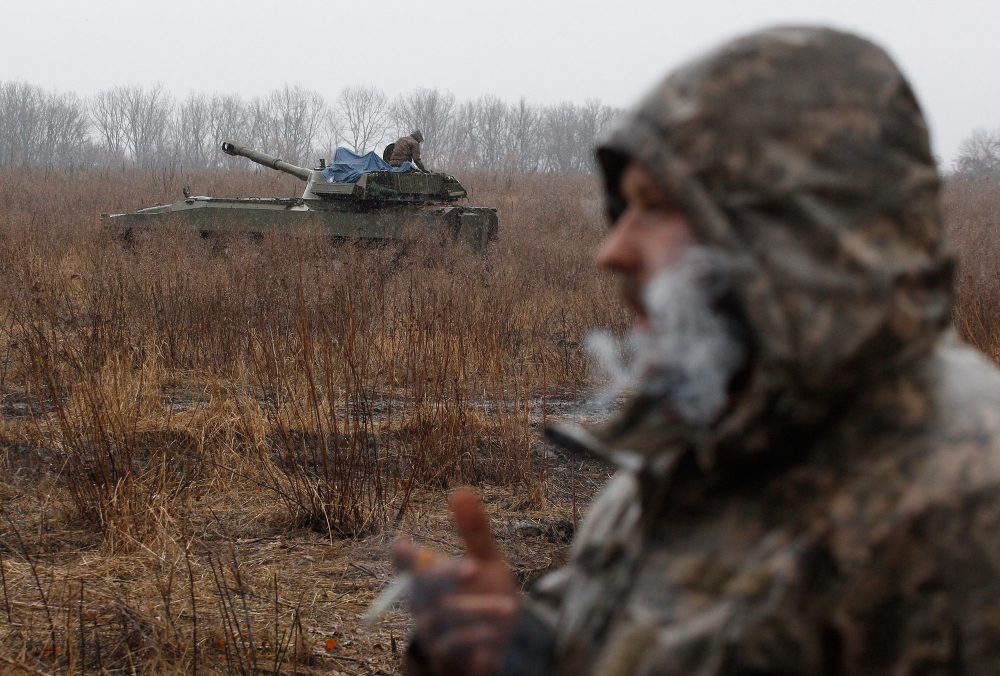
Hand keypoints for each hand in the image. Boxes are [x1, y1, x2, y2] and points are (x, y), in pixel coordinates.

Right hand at [394, 488, 518, 675]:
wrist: (502, 646)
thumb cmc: (486, 597)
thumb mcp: (486, 562)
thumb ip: (473, 531)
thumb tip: (460, 491)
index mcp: (428, 579)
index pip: (406, 567)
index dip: (403, 558)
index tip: (403, 545)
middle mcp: (424, 605)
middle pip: (423, 589)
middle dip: (445, 577)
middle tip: (473, 568)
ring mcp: (433, 633)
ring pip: (446, 617)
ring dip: (480, 610)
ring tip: (510, 608)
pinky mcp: (446, 657)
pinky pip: (456, 646)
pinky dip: (480, 635)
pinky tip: (498, 632)